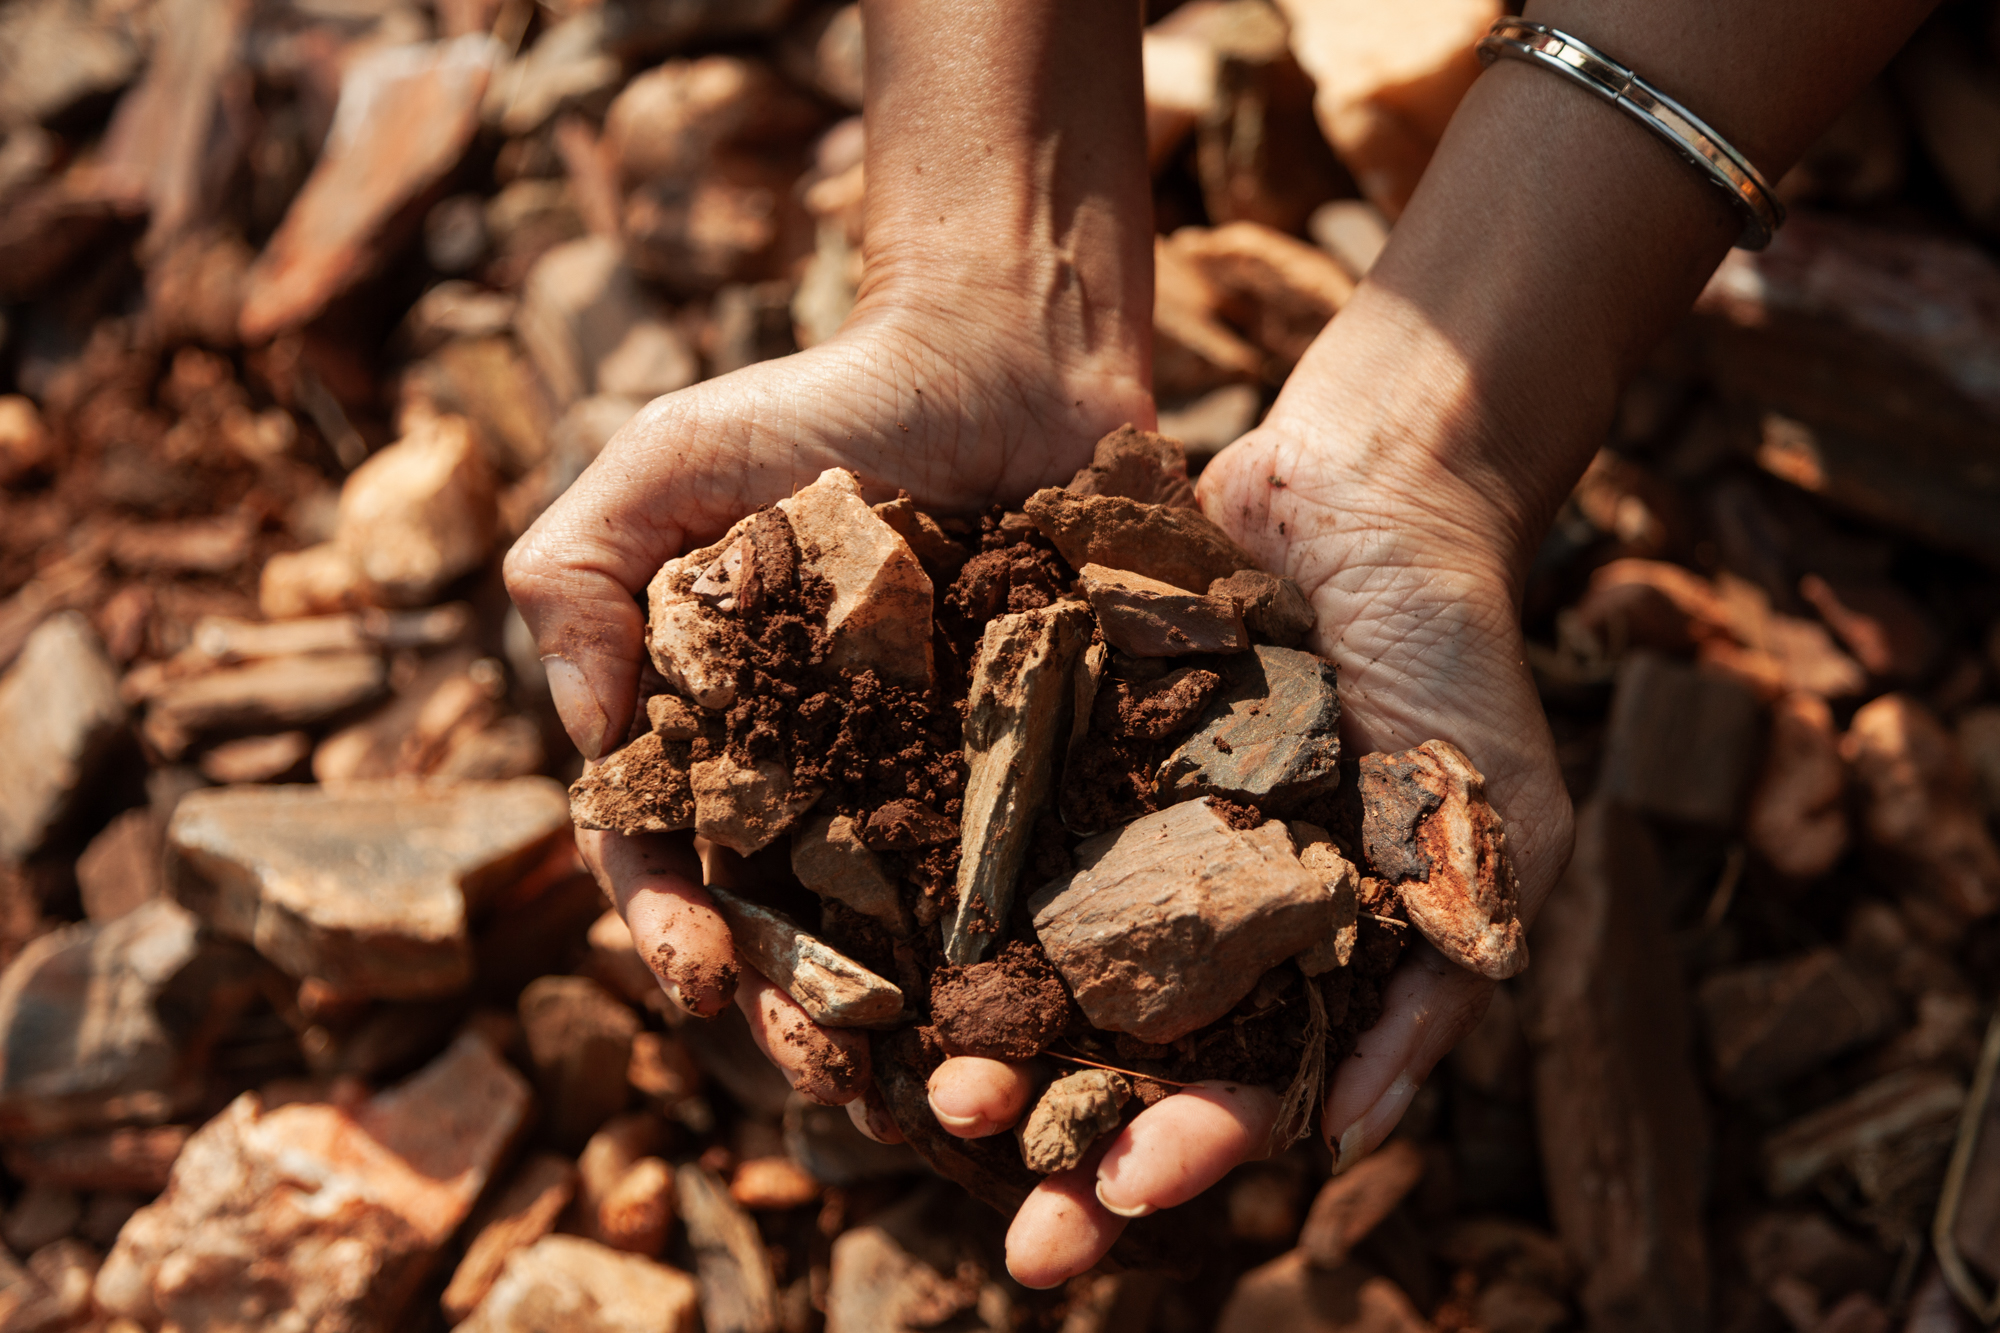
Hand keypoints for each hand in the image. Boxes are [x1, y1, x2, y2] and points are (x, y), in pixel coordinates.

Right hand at [506, 300, 1150, 1094]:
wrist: (1006, 357)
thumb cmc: (823, 402)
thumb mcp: (664, 462)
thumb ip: (577, 579)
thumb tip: (589, 739)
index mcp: (722, 733)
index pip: (673, 857)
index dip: (674, 930)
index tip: (701, 983)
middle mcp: (825, 778)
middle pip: (796, 926)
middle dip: (798, 1012)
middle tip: (825, 1077)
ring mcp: (938, 782)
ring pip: (915, 932)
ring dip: (916, 1021)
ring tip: (935, 1090)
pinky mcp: (1049, 768)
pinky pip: (1038, 876)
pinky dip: (1036, 955)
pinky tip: (1050, 1019)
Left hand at [924, 375, 1574, 1284]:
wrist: (1373, 480)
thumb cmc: (1456, 655)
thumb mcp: (1496, 826)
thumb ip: (1435, 976)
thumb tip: (1346, 1135)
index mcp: (1294, 955)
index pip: (1231, 1090)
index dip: (1179, 1154)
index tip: (1113, 1198)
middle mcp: (1192, 911)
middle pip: (1111, 1054)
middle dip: (1049, 1130)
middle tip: (975, 1177)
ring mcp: (1116, 831)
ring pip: (1030, 961)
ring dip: (980, 1031)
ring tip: (917, 1081)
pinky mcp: (1055, 746)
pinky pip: (988, 832)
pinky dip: (938, 892)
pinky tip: (876, 945)